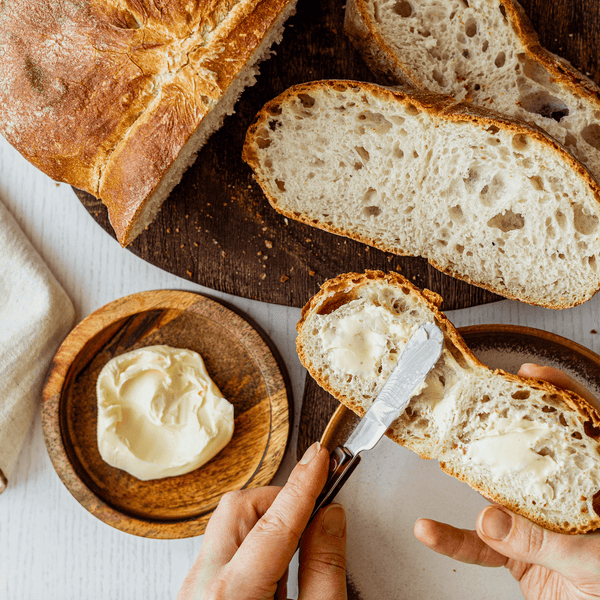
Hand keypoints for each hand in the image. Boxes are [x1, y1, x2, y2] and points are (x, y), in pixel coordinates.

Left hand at [177, 442, 346, 599]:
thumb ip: (324, 571)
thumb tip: (331, 518)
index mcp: (233, 594)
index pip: (276, 522)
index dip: (303, 485)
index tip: (321, 457)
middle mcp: (204, 584)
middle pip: (240, 507)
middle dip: (280, 502)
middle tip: (313, 518)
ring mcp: (193, 585)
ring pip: (230, 522)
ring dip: (267, 525)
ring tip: (292, 565)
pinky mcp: (196, 588)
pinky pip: (224, 544)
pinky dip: (253, 545)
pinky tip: (271, 580)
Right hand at [414, 364, 599, 599]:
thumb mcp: (590, 565)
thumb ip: (540, 541)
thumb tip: (491, 519)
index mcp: (593, 492)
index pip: (582, 432)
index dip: (560, 396)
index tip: (531, 375)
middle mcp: (564, 499)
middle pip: (530, 452)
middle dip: (500, 426)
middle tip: (473, 405)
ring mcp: (536, 523)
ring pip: (496, 490)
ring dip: (467, 476)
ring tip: (446, 457)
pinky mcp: (514, 551)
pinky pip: (476, 543)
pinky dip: (450, 538)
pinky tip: (430, 531)